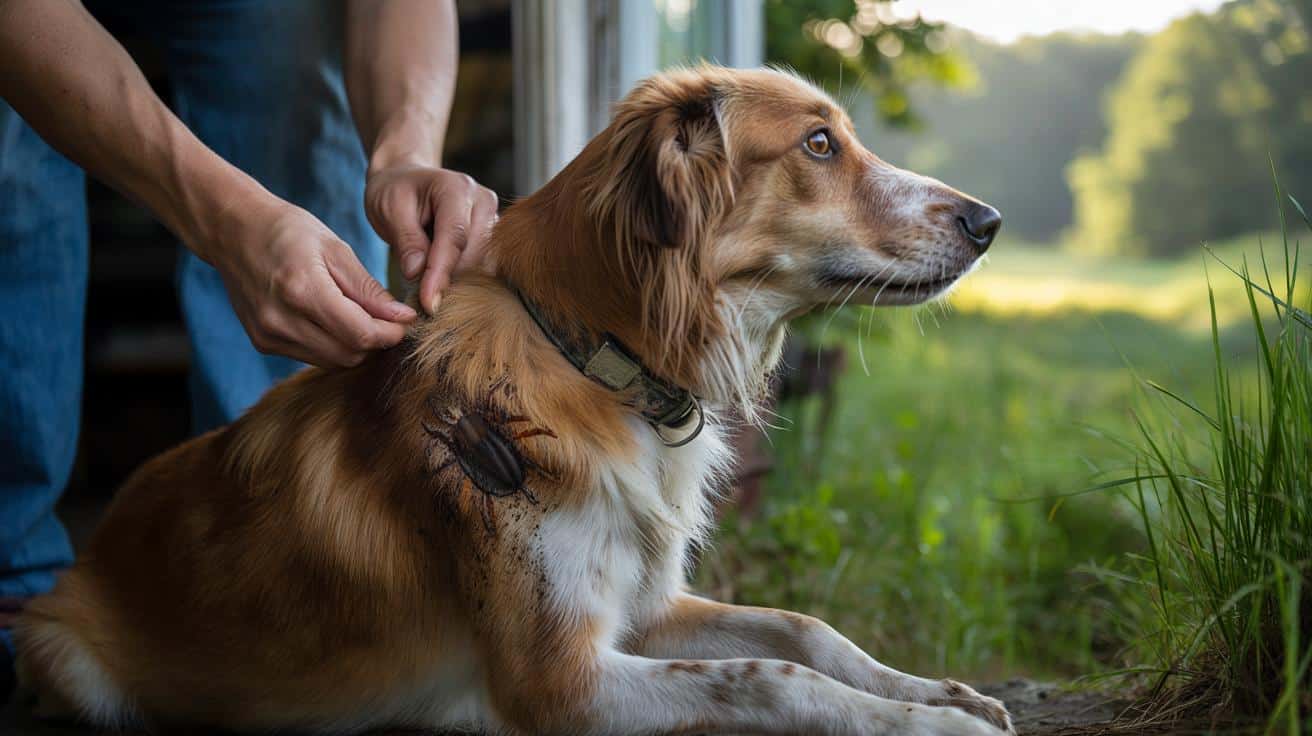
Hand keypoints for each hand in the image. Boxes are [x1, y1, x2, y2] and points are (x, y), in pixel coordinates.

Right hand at [210, 200, 416, 367]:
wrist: (232, 230)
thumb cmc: (288, 231)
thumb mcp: (335, 249)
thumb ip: (368, 289)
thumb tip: (402, 317)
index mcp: (302, 290)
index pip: (360, 334)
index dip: (390, 333)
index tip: (404, 320)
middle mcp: (281, 320)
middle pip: (349, 354)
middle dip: (375, 341)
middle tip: (386, 318)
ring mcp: (268, 335)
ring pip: (332, 361)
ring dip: (354, 345)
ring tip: (361, 316)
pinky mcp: (263, 343)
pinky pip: (312, 356)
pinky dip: (331, 345)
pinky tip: (333, 319)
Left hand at [365, 165, 497, 313]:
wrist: (406, 179)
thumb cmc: (395, 192)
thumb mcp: (388, 209)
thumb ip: (406, 240)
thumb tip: (417, 273)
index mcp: (456, 188)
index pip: (455, 237)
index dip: (441, 272)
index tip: (428, 302)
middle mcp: (483, 201)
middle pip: (474, 254)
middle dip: (449, 279)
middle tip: (419, 296)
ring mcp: (492, 218)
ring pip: (483, 264)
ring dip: (458, 280)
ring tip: (429, 284)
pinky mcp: (493, 235)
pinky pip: (485, 265)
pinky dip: (465, 278)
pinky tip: (444, 281)